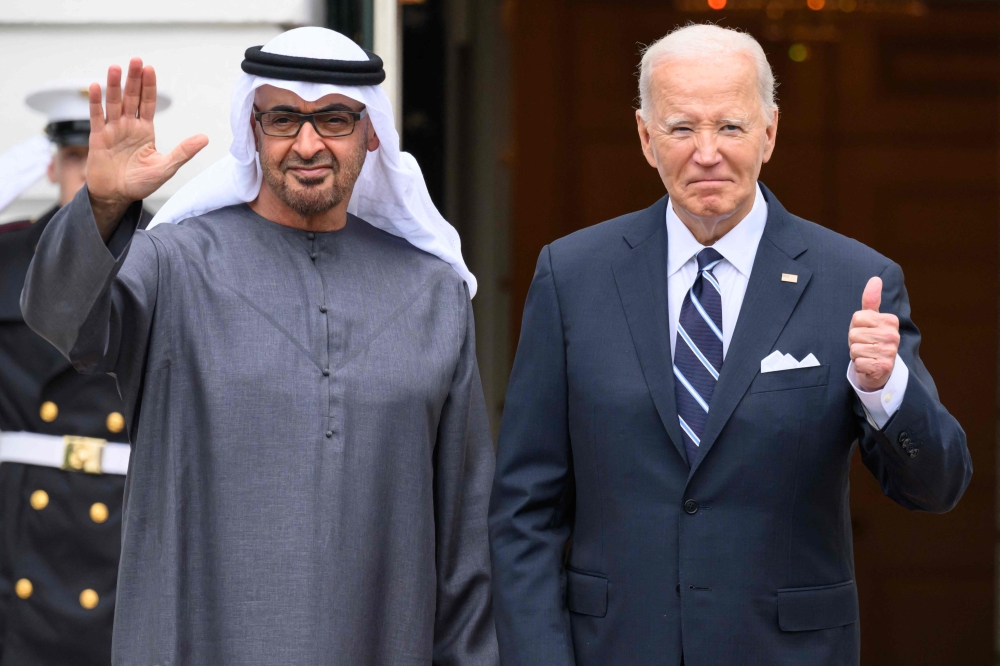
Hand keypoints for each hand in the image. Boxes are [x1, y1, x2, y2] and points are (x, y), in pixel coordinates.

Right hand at [87, 58, 208, 237]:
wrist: (117, 196)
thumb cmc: (140, 183)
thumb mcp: (166, 167)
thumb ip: (184, 151)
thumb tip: (205, 138)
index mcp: (145, 130)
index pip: (148, 103)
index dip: (148, 86)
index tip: (150, 69)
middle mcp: (128, 126)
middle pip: (131, 98)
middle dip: (133, 79)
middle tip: (136, 61)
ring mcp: (112, 130)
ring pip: (113, 103)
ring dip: (114, 86)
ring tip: (116, 68)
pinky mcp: (97, 137)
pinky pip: (96, 117)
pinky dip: (95, 102)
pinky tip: (95, 87)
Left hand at [849, 277, 899, 391]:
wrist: (879, 369)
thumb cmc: (871, 341)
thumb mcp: (870, 319)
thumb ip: (871, 300)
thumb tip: (875, 279)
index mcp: (890, 320)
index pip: (857, 317)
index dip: (856, 326)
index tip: (865, 332)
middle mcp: (893, 335)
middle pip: (854, 333)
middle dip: (855, 341)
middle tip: (865, 345)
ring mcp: (890, 352)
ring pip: (855, 348)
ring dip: (856, 354)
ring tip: (866, 354)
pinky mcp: (884, 366)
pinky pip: (858, 362)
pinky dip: (859, 365)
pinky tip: (868, 365)